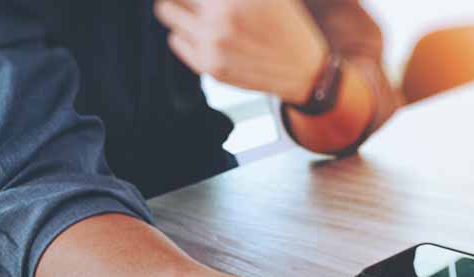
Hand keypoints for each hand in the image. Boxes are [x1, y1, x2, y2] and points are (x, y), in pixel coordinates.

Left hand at [154, 0, 327, 103]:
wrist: (305, 71)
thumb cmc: (288, 27)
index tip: (207, 1)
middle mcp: (221, 16)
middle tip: (200, 2)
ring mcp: (213, 43)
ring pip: (168, 14)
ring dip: (181, 10)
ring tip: (201, 14)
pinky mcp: (209, 66)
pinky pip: (175, 40)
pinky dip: (186, 34)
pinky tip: (207, 35)